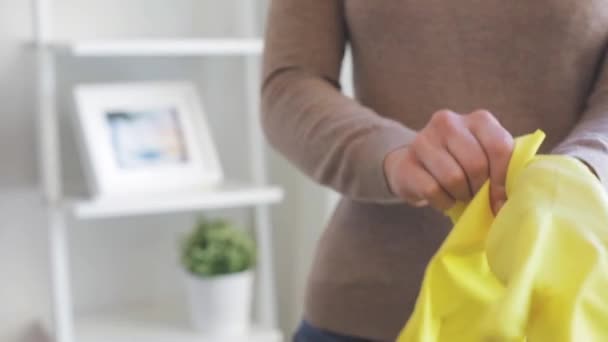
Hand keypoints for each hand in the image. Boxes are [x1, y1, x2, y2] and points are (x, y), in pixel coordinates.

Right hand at [384, 109, 513, 213]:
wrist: (415, 165)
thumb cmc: (460, 164)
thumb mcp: (486, 158)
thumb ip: (505, 168)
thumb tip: (514, 200)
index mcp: (477, 119)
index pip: (499, 147)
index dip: (503, 179)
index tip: (501, 199)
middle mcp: (448, 122)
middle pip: (476, 164)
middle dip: (480, 189)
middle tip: (477, 198)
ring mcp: (423, 140)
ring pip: (453, 178)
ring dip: (461, 196)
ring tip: (461, 196)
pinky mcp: (406, 162)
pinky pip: (432, 190)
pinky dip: (443, 202)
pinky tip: (444, 199)